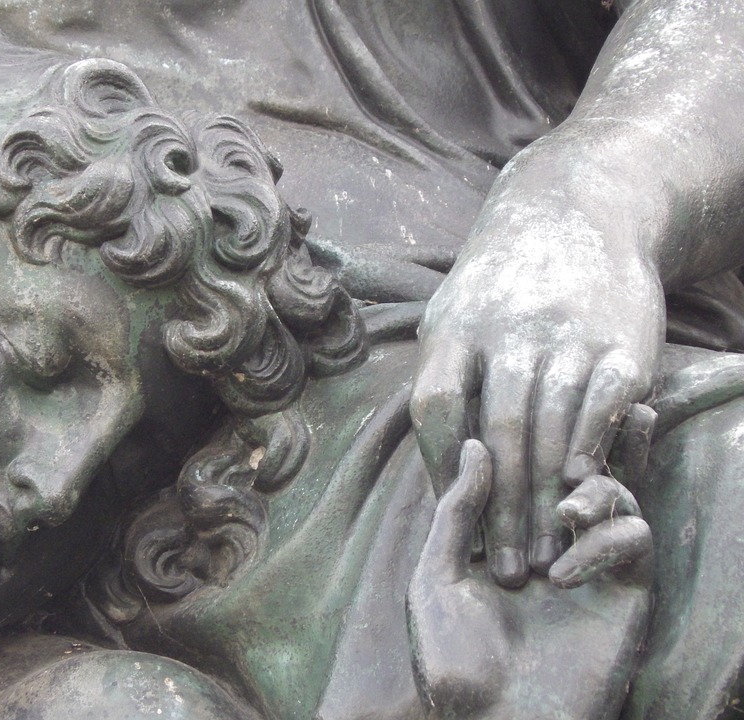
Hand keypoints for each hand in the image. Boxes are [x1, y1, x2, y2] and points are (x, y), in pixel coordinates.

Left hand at [406, 441, 651, 719]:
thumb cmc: (453, 659)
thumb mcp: (437, 576)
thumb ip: (458, 511)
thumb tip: (476, 443)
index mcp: (511, 538)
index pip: (534, 474)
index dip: (536, 444)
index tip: (527, 421)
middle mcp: (555, 546)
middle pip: (585, 475)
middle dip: (580, 453)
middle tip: (562, 460)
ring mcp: (594, 569)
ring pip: (621, 498)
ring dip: (597, 492)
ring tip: (566, 511)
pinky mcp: (627, 597)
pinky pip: (636, 540)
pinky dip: (605, 542)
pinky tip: (563, 575)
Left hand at [410, 193, 664, 585]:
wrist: (576, 211)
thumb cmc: (501, 284)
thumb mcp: (451, 314)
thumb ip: (442, 380)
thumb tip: (443, 467)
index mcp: (454, 329)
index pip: (436, 409)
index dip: (443, 469)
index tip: (454, 521)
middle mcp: (508, 331)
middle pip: (497, 432)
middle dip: (501, 509)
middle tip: (506, 568)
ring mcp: (566, 333)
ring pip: (552, 428)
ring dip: (548, 499)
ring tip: (547, 552)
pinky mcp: (620, 339)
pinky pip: (606, 403)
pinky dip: (594, 449)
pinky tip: (585, 490)